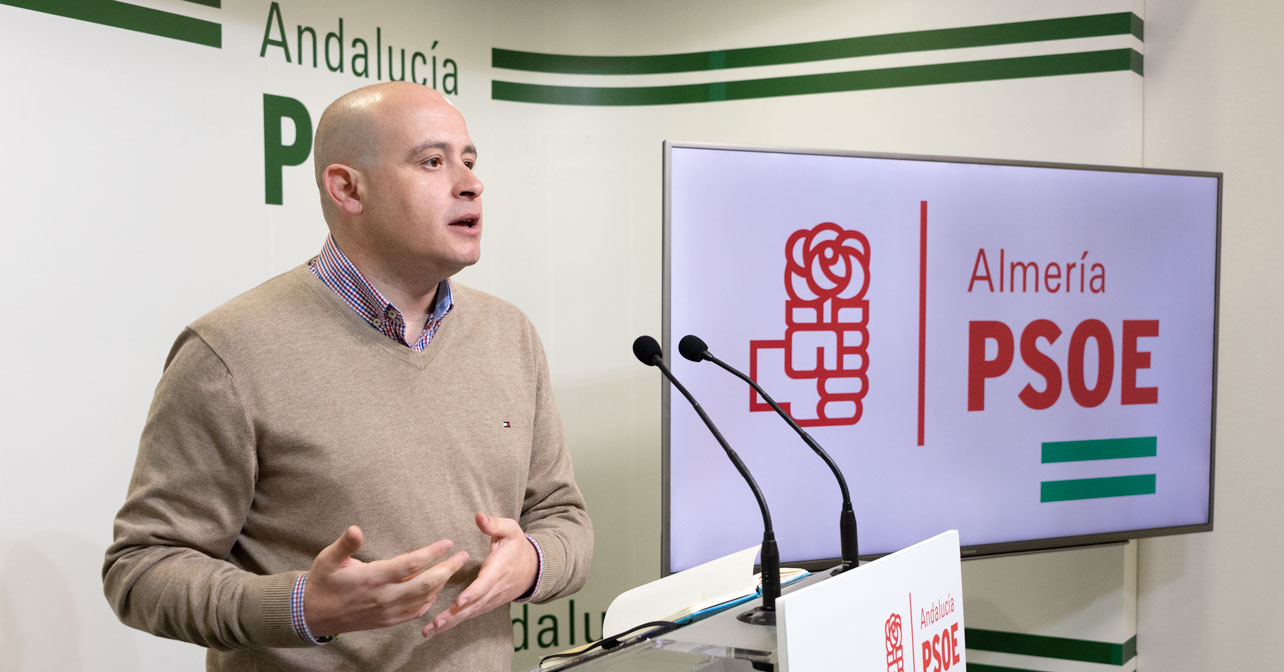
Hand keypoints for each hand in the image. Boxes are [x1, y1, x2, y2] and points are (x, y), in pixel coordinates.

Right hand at [304, 525, 468, 636]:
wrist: (313, 615)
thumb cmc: (322, 583)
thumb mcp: (327, 559)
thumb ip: (345, 544)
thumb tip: (356, 529)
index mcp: (373, 578)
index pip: (411, 564)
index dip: (432, 553)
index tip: (448, 543)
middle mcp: (384, 596)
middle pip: (426, 583)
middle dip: (448, 569)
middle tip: (463, 556)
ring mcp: (387, 611)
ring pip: (424, 599)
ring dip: (442, 584)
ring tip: (453, 569)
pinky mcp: (387, 621)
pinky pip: (415, 613)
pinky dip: (429, 601)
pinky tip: (435, 591)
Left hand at [422, 513, 535, 637]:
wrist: (533, 568)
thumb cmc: (517, 547)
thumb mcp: (510, 530)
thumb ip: (494, 524)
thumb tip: (478, 516)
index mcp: (499, 569)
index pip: (485, 583)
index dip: (473, 593)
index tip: (459, 601)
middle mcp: (495, 588)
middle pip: (474, 604)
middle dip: (455, 614)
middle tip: (435, 623)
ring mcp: (491, 599)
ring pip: (471, 613)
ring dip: (451, 622)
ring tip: (431, 630)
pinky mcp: (487, 604)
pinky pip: (471, 614)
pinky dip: (456, 623)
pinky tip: (439, 629)